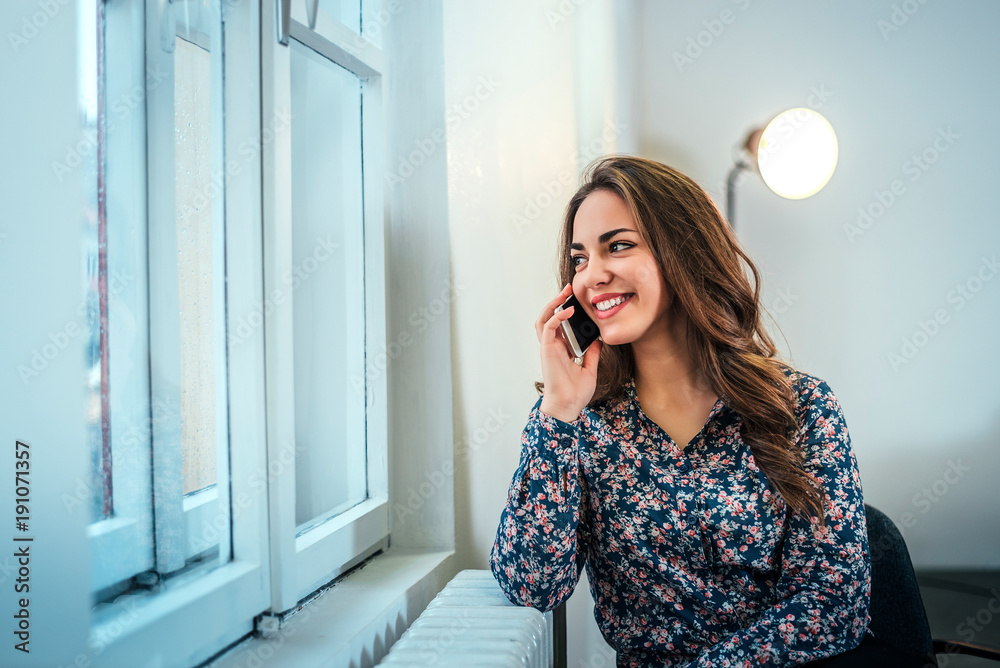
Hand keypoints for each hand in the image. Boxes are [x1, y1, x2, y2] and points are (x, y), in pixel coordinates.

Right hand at [534, 283, 601, 422]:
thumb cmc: (576, 392)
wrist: (569, 405)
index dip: (566, 310)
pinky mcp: (547, 349)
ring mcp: (549, 347)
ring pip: (544, 318)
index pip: (561, 325)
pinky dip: (557, 315)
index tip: (577, 300)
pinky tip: (569, 309)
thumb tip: (598, 341)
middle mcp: (553, 346)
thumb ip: (592, 354)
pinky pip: (549, 326)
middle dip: (557, 301)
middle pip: (550, 317)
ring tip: (564, 292)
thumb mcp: (590, 369)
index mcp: (561, 350)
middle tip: (569, 289)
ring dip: (552, 304)